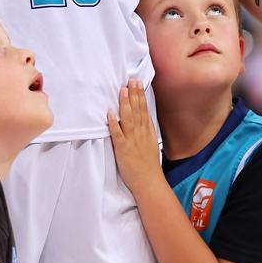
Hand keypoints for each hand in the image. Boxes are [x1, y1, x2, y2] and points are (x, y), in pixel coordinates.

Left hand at [107, 79, 160, 195]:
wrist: (149, 182)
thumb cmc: (149, 164)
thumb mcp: (151, 143)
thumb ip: (146, 130)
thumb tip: (142, 117)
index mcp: (147, 131)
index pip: (144, 109)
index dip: (140, 96)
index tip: (137, 83)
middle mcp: (140, 133)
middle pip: (137, 110)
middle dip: (133, 94)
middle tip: (131, 80)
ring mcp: (132, 140)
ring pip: (128, 118)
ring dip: (125, 104)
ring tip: (122, 90)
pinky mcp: (123, 149)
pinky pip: (117, 134)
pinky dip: (114, 123)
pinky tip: (110, 114)